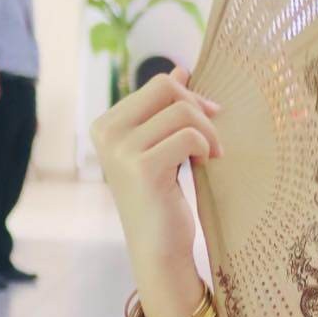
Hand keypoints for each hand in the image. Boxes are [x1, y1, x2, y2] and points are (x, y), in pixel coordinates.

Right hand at [89, 66, 221, 278]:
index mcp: (106, 124)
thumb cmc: (162, 197)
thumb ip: (165, 109)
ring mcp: (120, 151)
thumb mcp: (162, 145)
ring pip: (182, 112)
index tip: (207, 118)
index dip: (189, 96)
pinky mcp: (142, 168)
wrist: (159, 248)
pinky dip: (205, 147)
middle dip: (198, 108)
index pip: (158, 84)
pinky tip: (205, 164)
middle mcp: (106, 133)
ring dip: (208, 132)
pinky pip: (188, 136)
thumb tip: (180, 68)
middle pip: (166, 89)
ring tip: (210, 155)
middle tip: (212, 137)